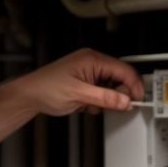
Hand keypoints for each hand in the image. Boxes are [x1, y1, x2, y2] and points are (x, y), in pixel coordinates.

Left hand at [6, 48, 144, 115]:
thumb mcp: (79, 95)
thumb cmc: (46, 89)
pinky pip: (101, 94)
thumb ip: (105, 98)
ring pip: (111, 88)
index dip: (133, 86)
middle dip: (118, 95)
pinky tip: (85, 106)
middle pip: (119, 79)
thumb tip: (125, 101)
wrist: (29, 96)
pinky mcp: (84, 84)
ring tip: (91, 105)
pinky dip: (97, 103)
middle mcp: (92, 63)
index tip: (138, 100)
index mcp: (92, 59)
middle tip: (115, 106)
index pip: (123, 70)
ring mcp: (88, 73)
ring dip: (106, 100)